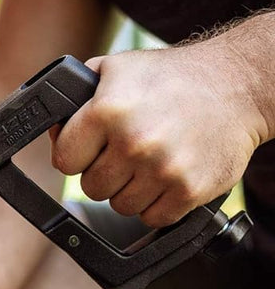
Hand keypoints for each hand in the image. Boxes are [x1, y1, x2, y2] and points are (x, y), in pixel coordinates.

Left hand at [50, 42, 265, 226]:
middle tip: (128, 152)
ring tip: (150, 161)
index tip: (92, 148)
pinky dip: (158, 204)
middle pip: (92, 188)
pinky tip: (168, 176)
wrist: (237, 85)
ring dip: (132, 190)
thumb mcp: (117, 69)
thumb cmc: (173, 77)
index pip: (65, 161)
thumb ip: (77, 100)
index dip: (77, 155)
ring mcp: (163, 170)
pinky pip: (152, 219)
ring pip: (121, 206)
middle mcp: (134, 142)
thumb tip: (52, 132)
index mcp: (108, 110)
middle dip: (105, 173)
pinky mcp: (188, 191)